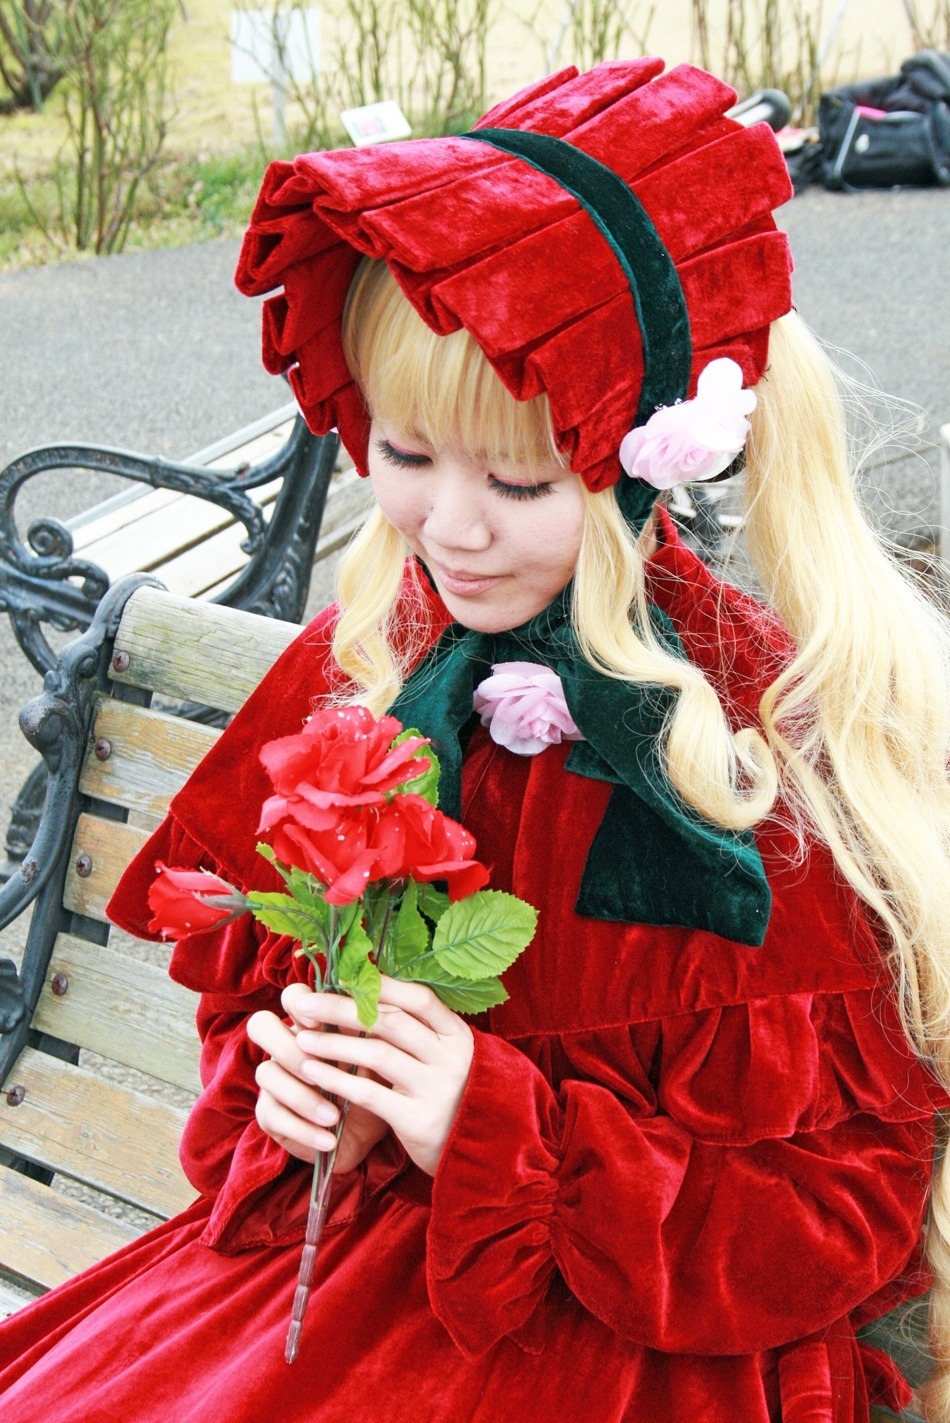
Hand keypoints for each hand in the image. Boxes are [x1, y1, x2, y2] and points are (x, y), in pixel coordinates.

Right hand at [247, 1004, 387, 1173]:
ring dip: (302, 1096)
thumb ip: (371, 1031)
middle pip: (261, 1025)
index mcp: (311, 1023)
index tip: (320, 1022)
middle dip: (288, 1048)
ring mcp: (274, 1078)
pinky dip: (303, 1129)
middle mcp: (285, 1044)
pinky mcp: (269, 1113)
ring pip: (267, 1073)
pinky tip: (328, 1139)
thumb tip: (377, 1005)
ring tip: (333, 1116)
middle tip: (316, 1070)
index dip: (300, 1003)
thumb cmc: (375, 1081)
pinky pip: (273, 1116)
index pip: (292, 996)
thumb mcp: (378, 1055)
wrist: (373, 1128)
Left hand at [284, 976, 474, 1176]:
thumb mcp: (444, 1054)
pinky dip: (338, 1080)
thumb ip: (416, 1028)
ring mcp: (436, 1088)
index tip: (342, 977)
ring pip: (378, 1054)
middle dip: (342, 1009)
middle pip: (391, 1021)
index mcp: (456, 1033)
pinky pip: (370, 1094)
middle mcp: (450, 1056)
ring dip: (334, 1044)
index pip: (419, 998)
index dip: (381, 985)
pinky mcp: (417, 1120)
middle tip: (304, 1004)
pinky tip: (313, 1072)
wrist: (477, 1147)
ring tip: (301, 1039)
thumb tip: (367, 991)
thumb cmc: (448, 1092)